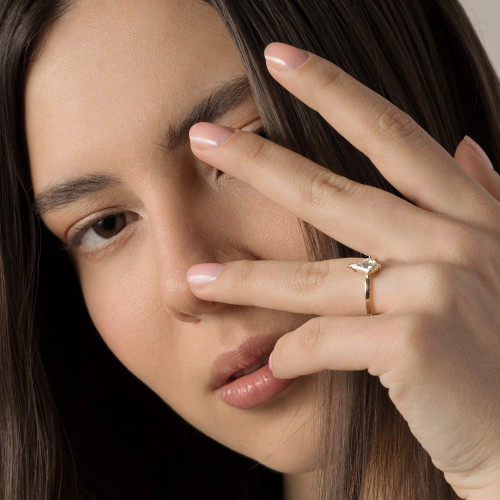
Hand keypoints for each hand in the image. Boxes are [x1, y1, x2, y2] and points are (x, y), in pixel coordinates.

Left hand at [187, 43, 499, 498]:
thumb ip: (485, 201)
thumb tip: (467, 142)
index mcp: (467, 217)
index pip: (391, 134)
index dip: (334, 89)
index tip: (280, 58)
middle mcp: (452, 241)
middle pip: (331, 190)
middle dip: (257, 161)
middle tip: (200, 137)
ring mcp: (435, 288)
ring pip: (312, 276)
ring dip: (245, 281)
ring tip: (194, 281)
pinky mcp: (414, 342)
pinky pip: (322, 340)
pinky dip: (292, 356)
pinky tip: (274, 366)